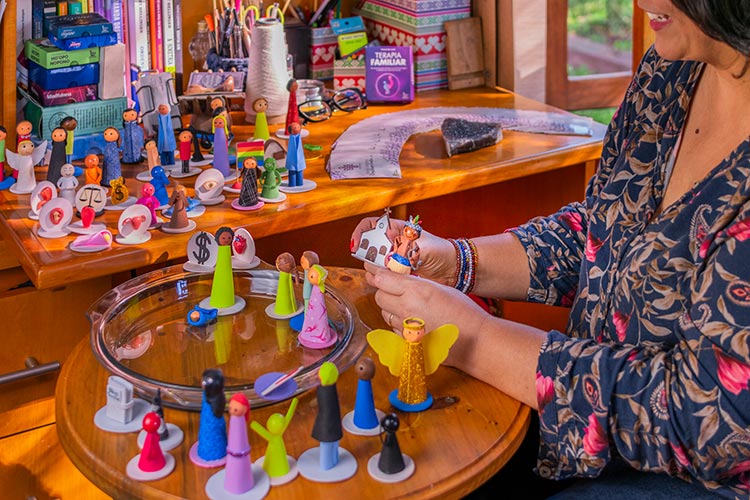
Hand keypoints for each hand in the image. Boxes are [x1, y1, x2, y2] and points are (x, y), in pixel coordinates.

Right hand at [351, 217, 456, 285]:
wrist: (454, 269)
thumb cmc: (442, 252)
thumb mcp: (424, 248)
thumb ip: (405, 249)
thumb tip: (388, 249)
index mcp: (397, 229)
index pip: (370, 225)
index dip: (360, 233)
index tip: (356, 245)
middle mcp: (392, 243)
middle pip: (369, 247)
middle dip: (369, 256)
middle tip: (378, 265)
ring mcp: (393, 259)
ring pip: (374, 264)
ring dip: (377, 270)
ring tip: (389, 274)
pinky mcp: (397, 273)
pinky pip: (383, 276)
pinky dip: (384, 280)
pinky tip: (391, 282)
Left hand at [364, 261, 486, 364]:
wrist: (474, 340)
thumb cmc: (463, 312)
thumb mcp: (440, 288)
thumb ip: (417, 284)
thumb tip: (398, 280)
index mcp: (416, 291)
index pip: (383, 279)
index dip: (376, 273)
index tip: (372, 270)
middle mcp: (406, 308)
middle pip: (379, 296)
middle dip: (384, 291)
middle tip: (394, 288)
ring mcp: (405, 327)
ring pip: (384, 312)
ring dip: (390, 307)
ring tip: (408, 306)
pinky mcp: (406, 341)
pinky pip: (393, 328)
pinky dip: (398, 323)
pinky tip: (413, 321)